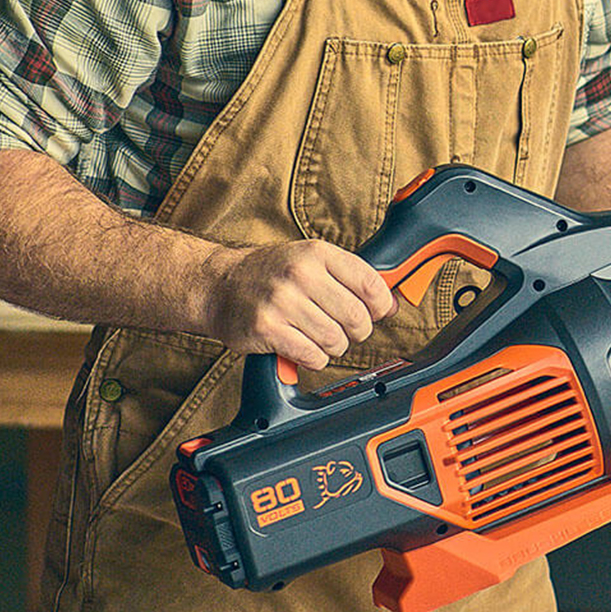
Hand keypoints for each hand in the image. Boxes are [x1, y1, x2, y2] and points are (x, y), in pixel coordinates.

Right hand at [204, 239, 397, 369]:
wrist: (218, 285)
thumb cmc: (270, 275)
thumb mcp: (310, 261)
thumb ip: (350, 278)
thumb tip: (393, 303)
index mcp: (317, 253)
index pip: (370, 284)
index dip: (380, 306)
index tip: (376, 313)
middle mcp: (300, 273)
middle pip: (356, 318)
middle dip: (356, 331)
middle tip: (342, 329)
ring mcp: (282, 301)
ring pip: (336, 341)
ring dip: (332, 347)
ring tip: (316, 336)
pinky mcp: (267, 329)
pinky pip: (312, 356)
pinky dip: (313, 358)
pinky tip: (301, 347)